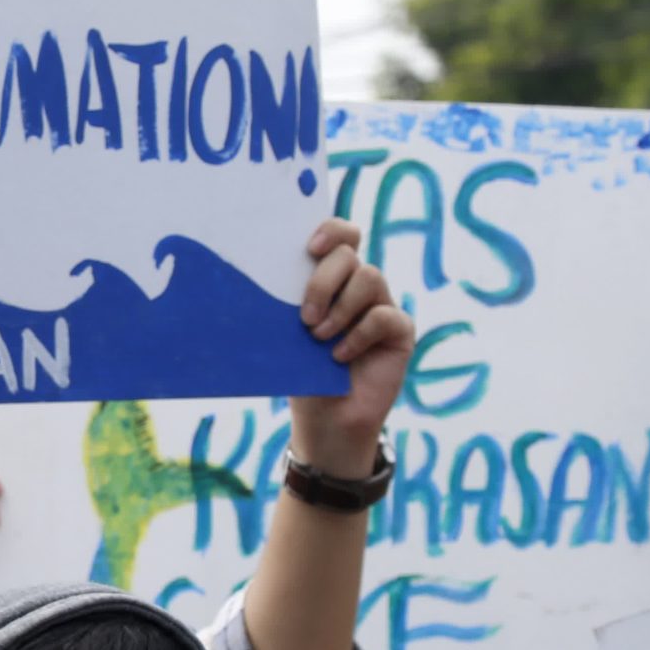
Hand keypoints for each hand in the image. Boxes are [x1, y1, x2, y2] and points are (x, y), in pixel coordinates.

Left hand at [289, 219, 413, 479]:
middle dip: (323, 281)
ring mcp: (382, 306)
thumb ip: (282, 302)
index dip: (331, 230)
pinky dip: (359, 335)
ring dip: (340, 308)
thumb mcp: (284, 332)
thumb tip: (249, 277)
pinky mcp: (399, 332)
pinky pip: (385, 316)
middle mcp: (358, 285)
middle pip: (350, 253)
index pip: (341, 235)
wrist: (324, 418)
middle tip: (304, 316)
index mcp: (330, 277)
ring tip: (318, 338)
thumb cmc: (299, 370)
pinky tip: (340, 356)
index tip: (310, 248)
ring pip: (370, 277)